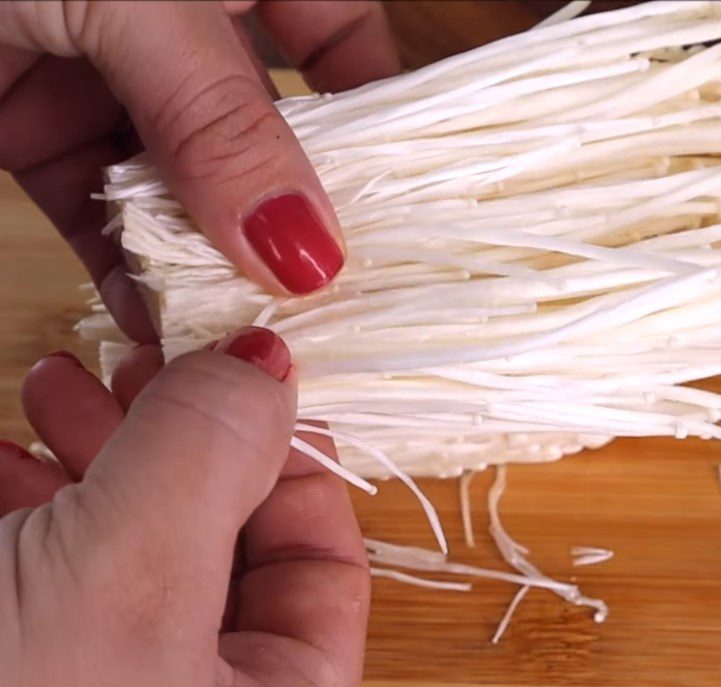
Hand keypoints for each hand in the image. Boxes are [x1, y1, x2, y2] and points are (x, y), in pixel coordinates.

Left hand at [0, 1, 399, 339]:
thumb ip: (221, 117)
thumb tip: (312, 250)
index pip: (343, 34)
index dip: (375, 119)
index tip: (390, 212)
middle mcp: (180, 16)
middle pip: (269, 128)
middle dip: (288, 211)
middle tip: (315, 297)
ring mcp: (108, 69)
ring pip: (190, 180)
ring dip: (211, 256)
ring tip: (241, 327)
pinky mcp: (35, 118)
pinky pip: (106, 206)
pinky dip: (131, 267)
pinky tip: (158, 321)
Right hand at [0, 327, 368, 686]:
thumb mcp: (123, 588)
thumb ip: (207, 460)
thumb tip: (265, 363)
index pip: (322, 567)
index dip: (284, 457)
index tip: (238, 377)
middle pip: (224, 552)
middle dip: (177, 447)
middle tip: (137, 368)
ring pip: (137, 560)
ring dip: (98, 465)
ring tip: (55, 394)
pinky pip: (62, 594)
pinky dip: (39, 516)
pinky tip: (5, 466)